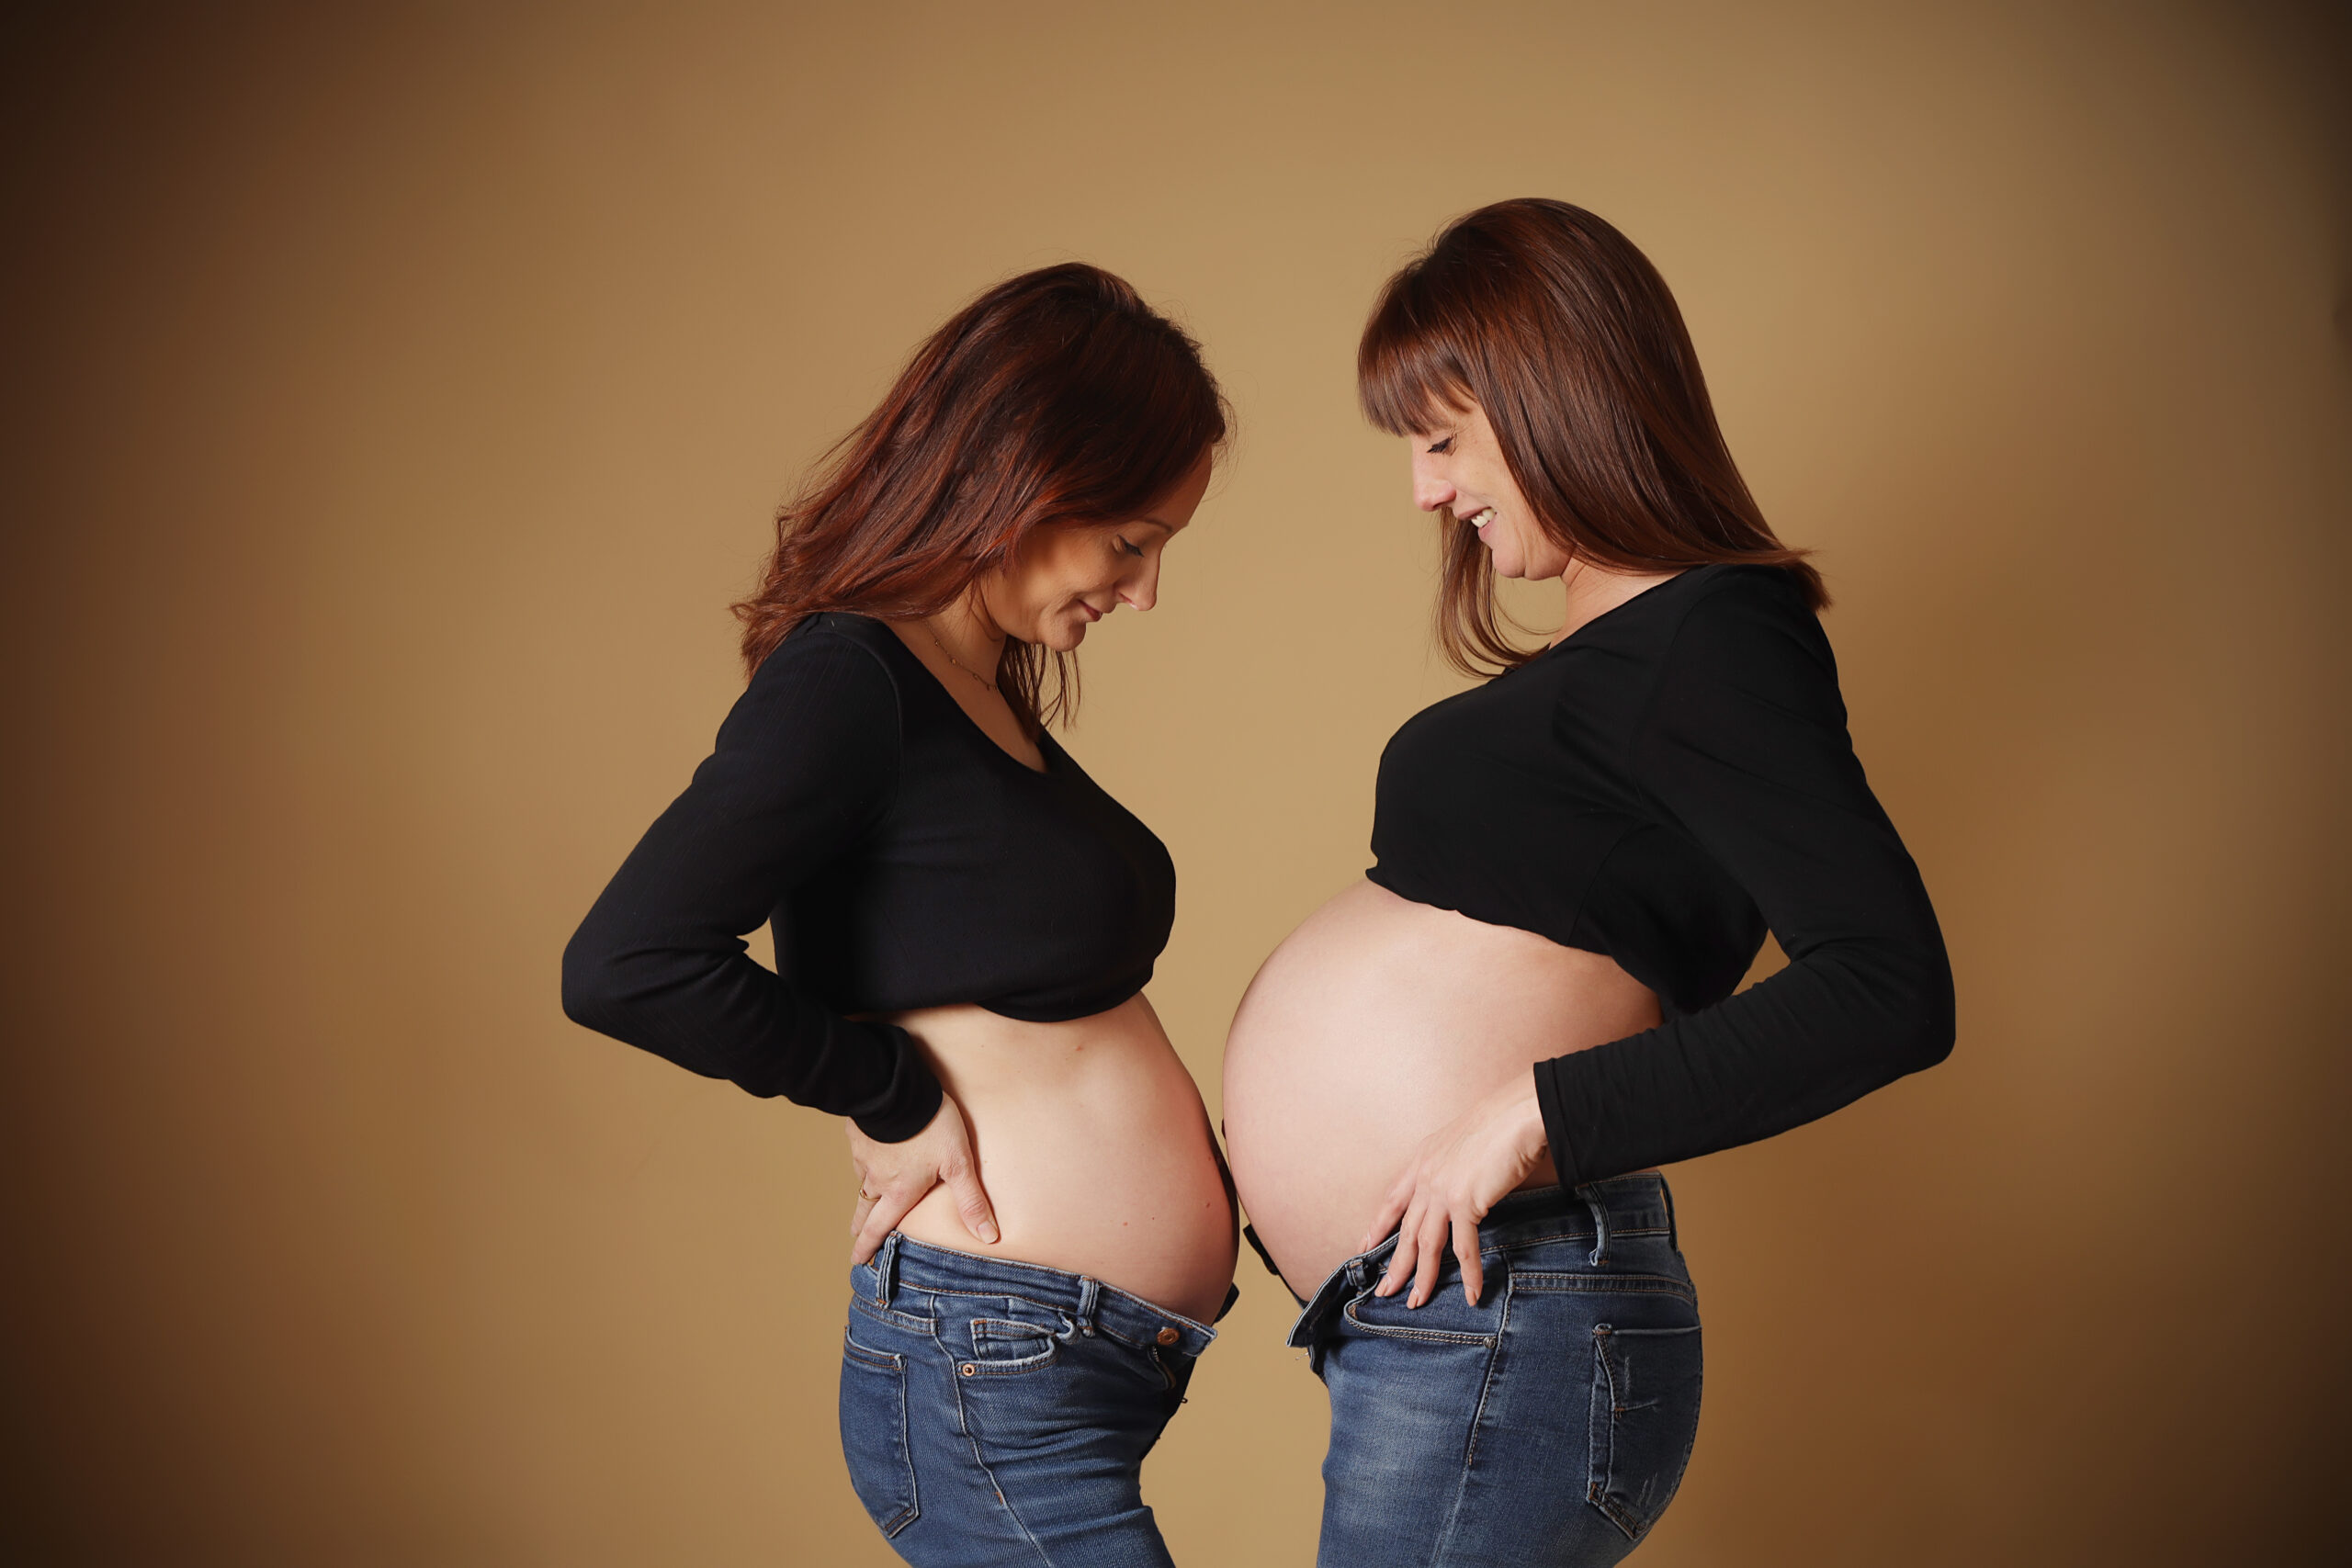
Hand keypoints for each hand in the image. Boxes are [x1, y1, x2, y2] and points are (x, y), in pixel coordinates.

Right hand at [844, 1094, 997, 1264]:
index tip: (857, 1259)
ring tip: (867, 1196)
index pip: (880, 1227)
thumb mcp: (959, 1163)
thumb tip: (988, 1237)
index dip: (868, 1246)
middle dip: (860, 1227)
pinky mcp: (859, 1135)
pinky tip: (871, 1154)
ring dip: (864, 1192)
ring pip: (863, 1180)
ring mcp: (864, 1156)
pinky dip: (865, 1161)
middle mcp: (877, 1179)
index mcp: (900, 1191)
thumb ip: (971, 1200)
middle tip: (855, 1236)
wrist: (896, 1090)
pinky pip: (860, 1154)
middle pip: (865, 1210)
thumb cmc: (931, 1127)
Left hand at [1364, 1079, 1546, 1308]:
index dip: (1378, 1225)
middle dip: (1395, 1264)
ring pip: (1426, 1244)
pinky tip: (1472, 1294)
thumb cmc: (1500, 1121)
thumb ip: (1453, 1165)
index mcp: (1422, 1159)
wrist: (1517, 1114)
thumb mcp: (1463, 1140)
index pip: (1392, 1199)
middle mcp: (1426, 1177)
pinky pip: (1465, 1248)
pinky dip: (1469, 1274)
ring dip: (1422, 1278)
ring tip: (1417, 1302)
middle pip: (1406, 1230)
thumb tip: (1462, 1185)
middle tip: (1385, 1290)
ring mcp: (1442, 1191)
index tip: (1364, 1245)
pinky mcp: (1465, 1203)